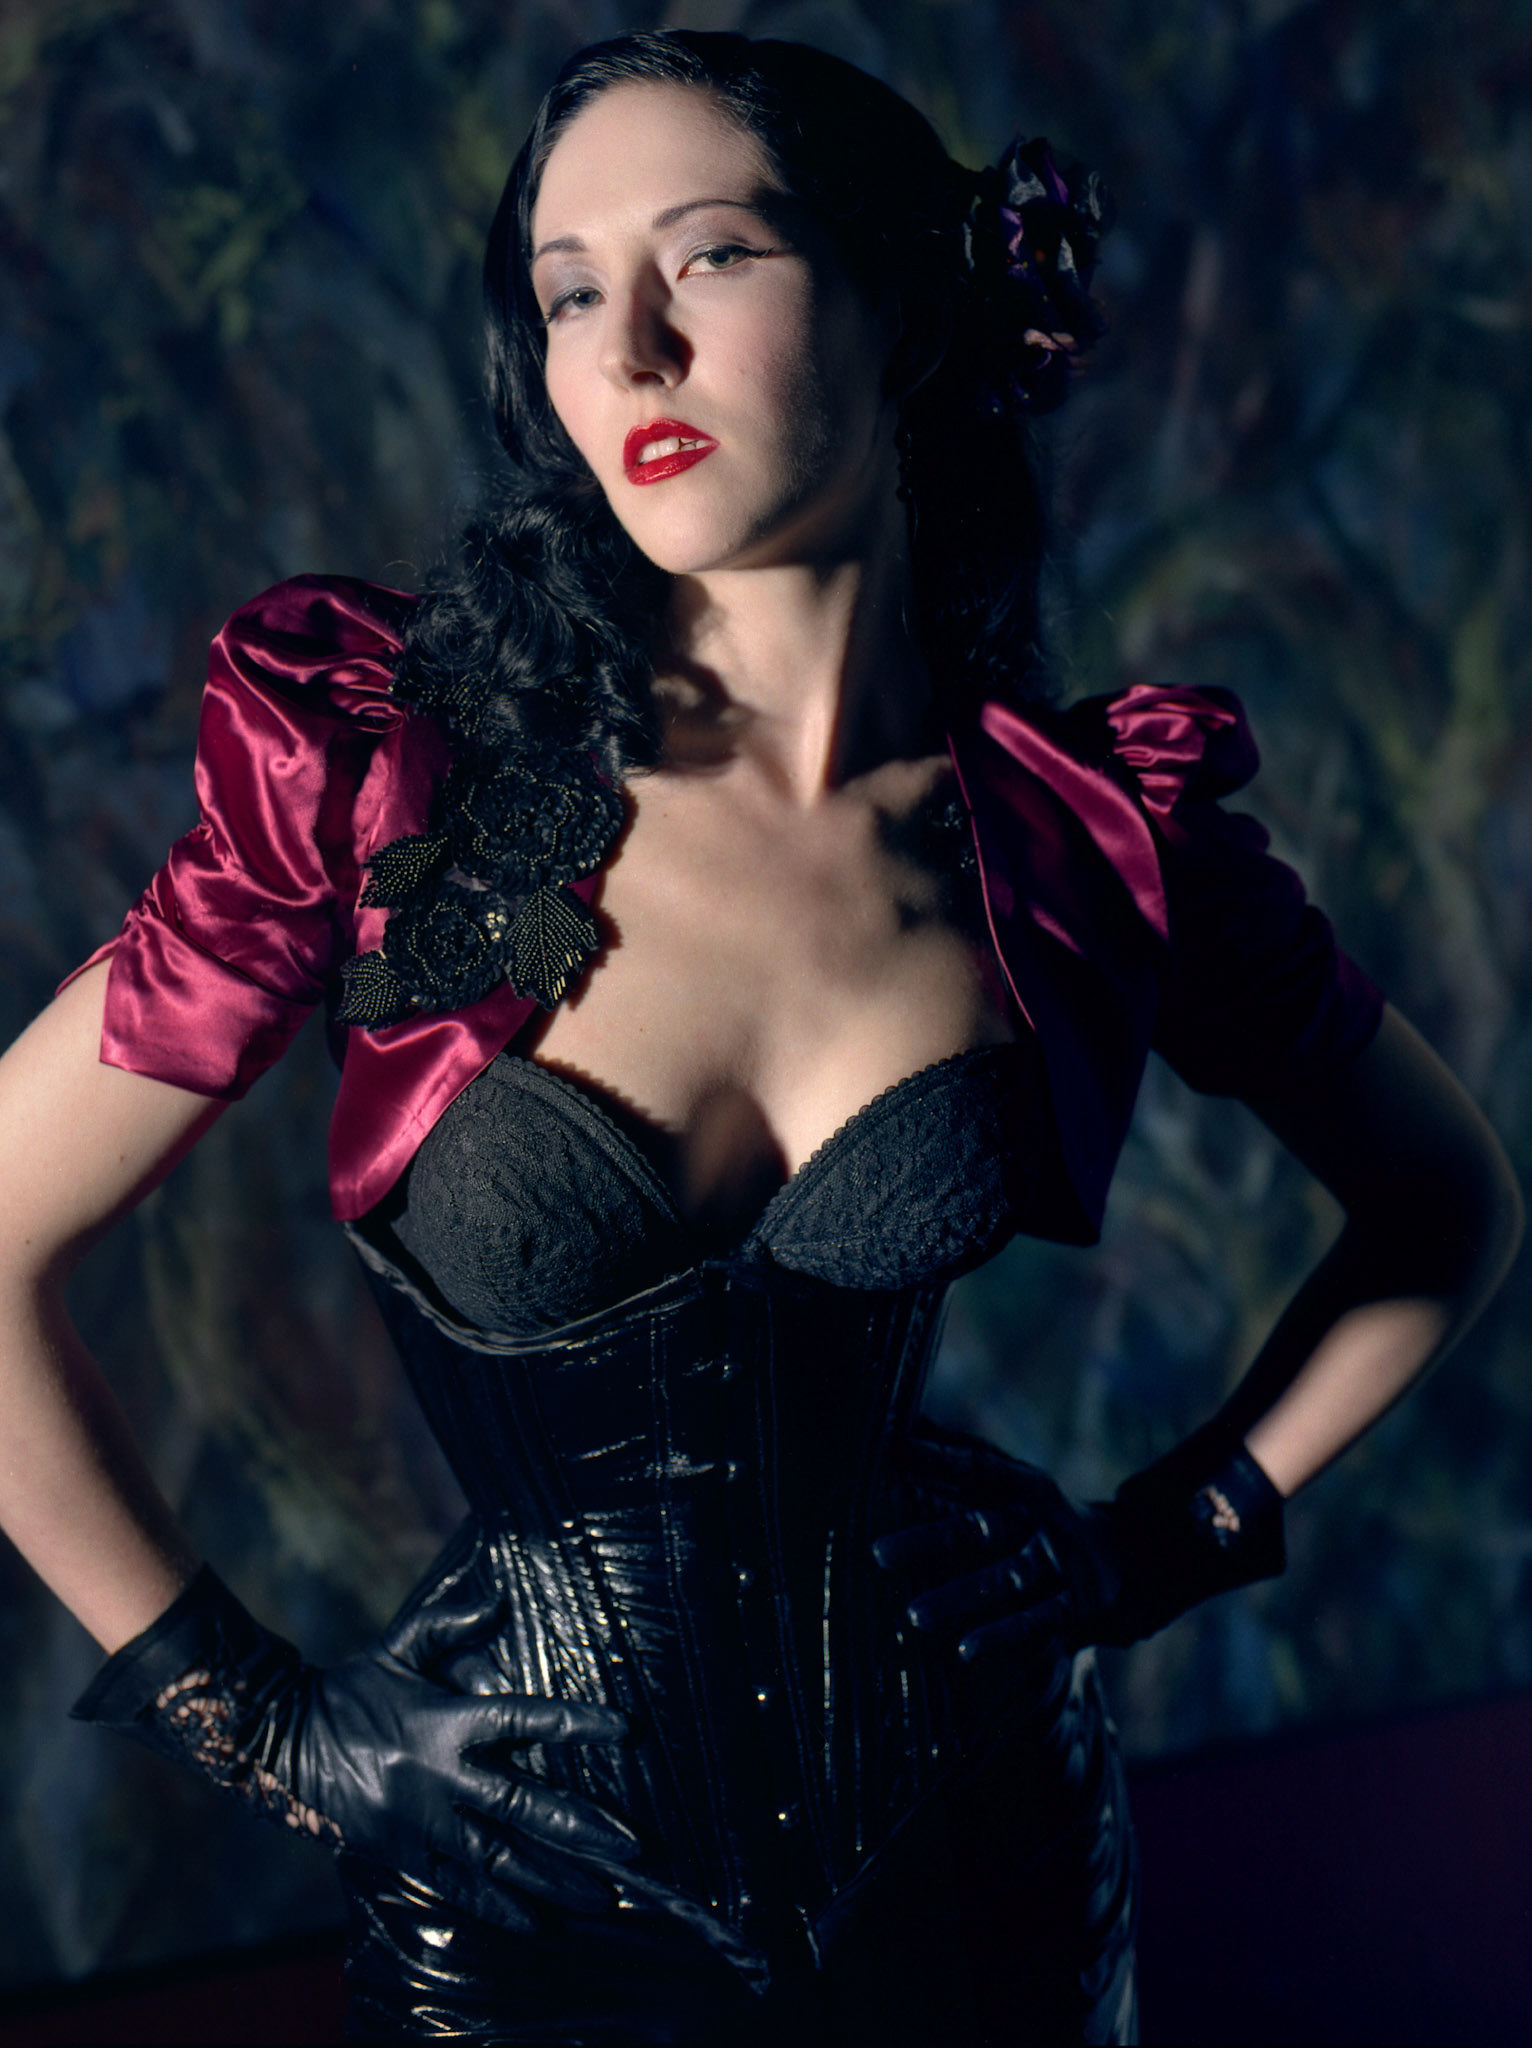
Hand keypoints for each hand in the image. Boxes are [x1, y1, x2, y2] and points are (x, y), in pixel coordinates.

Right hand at [72, 1564, 638, 1933]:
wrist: (285, 1743)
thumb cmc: (354, 1690)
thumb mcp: (400, 1648)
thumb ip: (451, 1622)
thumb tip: (499, 1590)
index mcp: (446, 1721)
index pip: (525, 1719)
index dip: (575, 1725)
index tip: (625, 1731)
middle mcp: (439, 1776)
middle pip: (522, 1806)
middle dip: (581, 1828)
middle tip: (633, 1847)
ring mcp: (422, 1823)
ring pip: (499, 1858)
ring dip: (554, 1879)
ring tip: (604, 1896)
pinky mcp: (403, 1854)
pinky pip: (459, 1889)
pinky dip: (500, 1908)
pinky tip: (539, 1923)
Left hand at [873, 1427, 1284, 1658]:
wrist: (1154, 1552)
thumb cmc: (1058, 1521)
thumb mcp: (1020, 1488)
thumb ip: (966, 1463)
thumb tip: (905, 1425)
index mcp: (1025, 1486)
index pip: (975, 1467)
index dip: (934, 1459)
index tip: (888, 1453)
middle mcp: (1043, 1521)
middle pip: (979, 1525)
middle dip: (927, 1539)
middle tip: (874, 1553)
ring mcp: (1064, 1564)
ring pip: (1006, 1579)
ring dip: (960, 1597)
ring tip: (914, 1616)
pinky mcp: (1083, 1605)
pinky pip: (1037, 1622)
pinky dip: (1001, 1635)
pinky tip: (966, 1651)